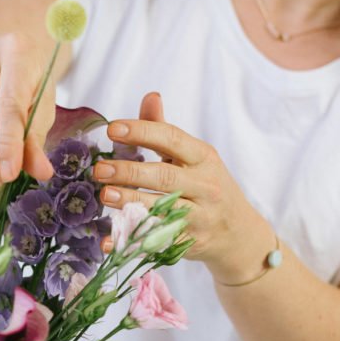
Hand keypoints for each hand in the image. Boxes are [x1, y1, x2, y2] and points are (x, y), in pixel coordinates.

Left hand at [96, 93, 270, 282]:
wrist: (239, 232)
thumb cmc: (207, 186)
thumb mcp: (194, 157)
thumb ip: (166, 131)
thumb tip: (150, 97)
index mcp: (204, 157)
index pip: (172, 138)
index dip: (142, 132)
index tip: (112, 129)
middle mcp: (205, 186)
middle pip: (165, 176)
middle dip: (130, 171)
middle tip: (100, 169)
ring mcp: (199, 217)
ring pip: (163, 209)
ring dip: (132, 202)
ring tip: (105, 194)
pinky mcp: (190, 243)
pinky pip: (157, 242)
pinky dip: (132, 241)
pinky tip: (109, 240)